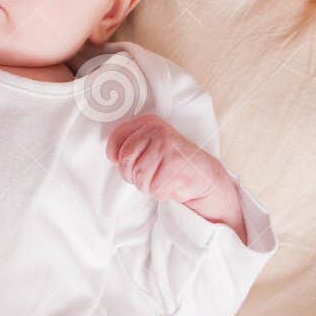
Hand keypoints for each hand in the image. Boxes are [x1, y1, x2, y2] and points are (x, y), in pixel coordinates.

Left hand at [107, 114, 246, 238]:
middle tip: (150, 173)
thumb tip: (111, 155)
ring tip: (162, 177)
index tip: (126, 162)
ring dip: (148, 185)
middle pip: (125, 161)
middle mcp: (158, 132)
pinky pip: (153, 189)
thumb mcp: (151, 144)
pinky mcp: (174, 167)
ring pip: (139, 177)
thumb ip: (131, 144)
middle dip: (133, 174)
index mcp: (149, 122)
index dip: (116, 157)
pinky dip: (161, 192)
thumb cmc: (171, 161)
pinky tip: (172, 183)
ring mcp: (167, 148)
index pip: (117, 139)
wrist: (204, 174)